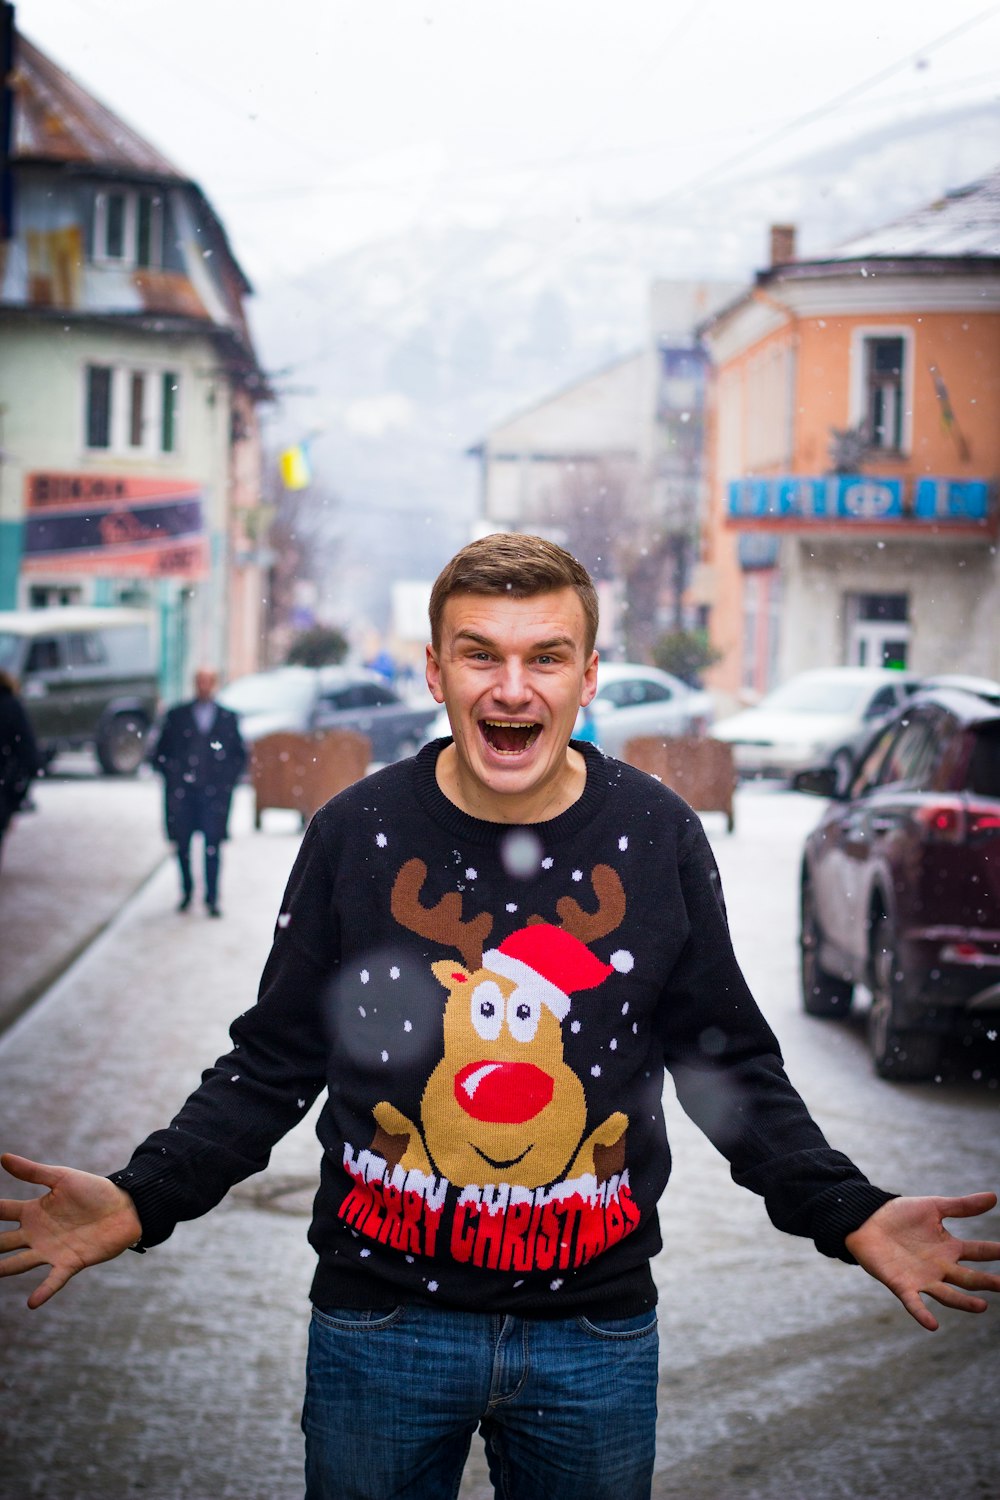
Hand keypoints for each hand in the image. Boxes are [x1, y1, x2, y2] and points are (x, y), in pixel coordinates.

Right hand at [0, 1153, 141, 1308]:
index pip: (1, 1213)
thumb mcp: (61, 1178)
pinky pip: (53, 1280)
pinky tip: (32, 1302)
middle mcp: (36, 1234)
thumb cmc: (93, 1190)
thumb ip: (32, 1172)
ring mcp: (51, 1250)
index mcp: (33, 1212)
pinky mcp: (69, 1263)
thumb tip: (2, 1157)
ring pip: (19, 1264)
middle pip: (2, 1243)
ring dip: (4, 1270)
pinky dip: (43, 1291)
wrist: (125, 1206)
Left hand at [845, 1191, 999, 1330]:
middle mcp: (940, 1267)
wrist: (866, 1220)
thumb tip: (994, 1197)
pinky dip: (922, 1314)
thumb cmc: (900, 1215)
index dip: (996, 1252)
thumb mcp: (934, 1207)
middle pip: (968, 1278)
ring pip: (948, 1295)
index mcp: (950, 1248)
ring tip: (982, 1307)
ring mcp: (922, 1278)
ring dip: (963, 1303)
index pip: (979, 1252)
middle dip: (987, 1282)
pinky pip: (914, 1303)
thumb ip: (962, 1206)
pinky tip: (933, 1324)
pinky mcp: (902, 1285)